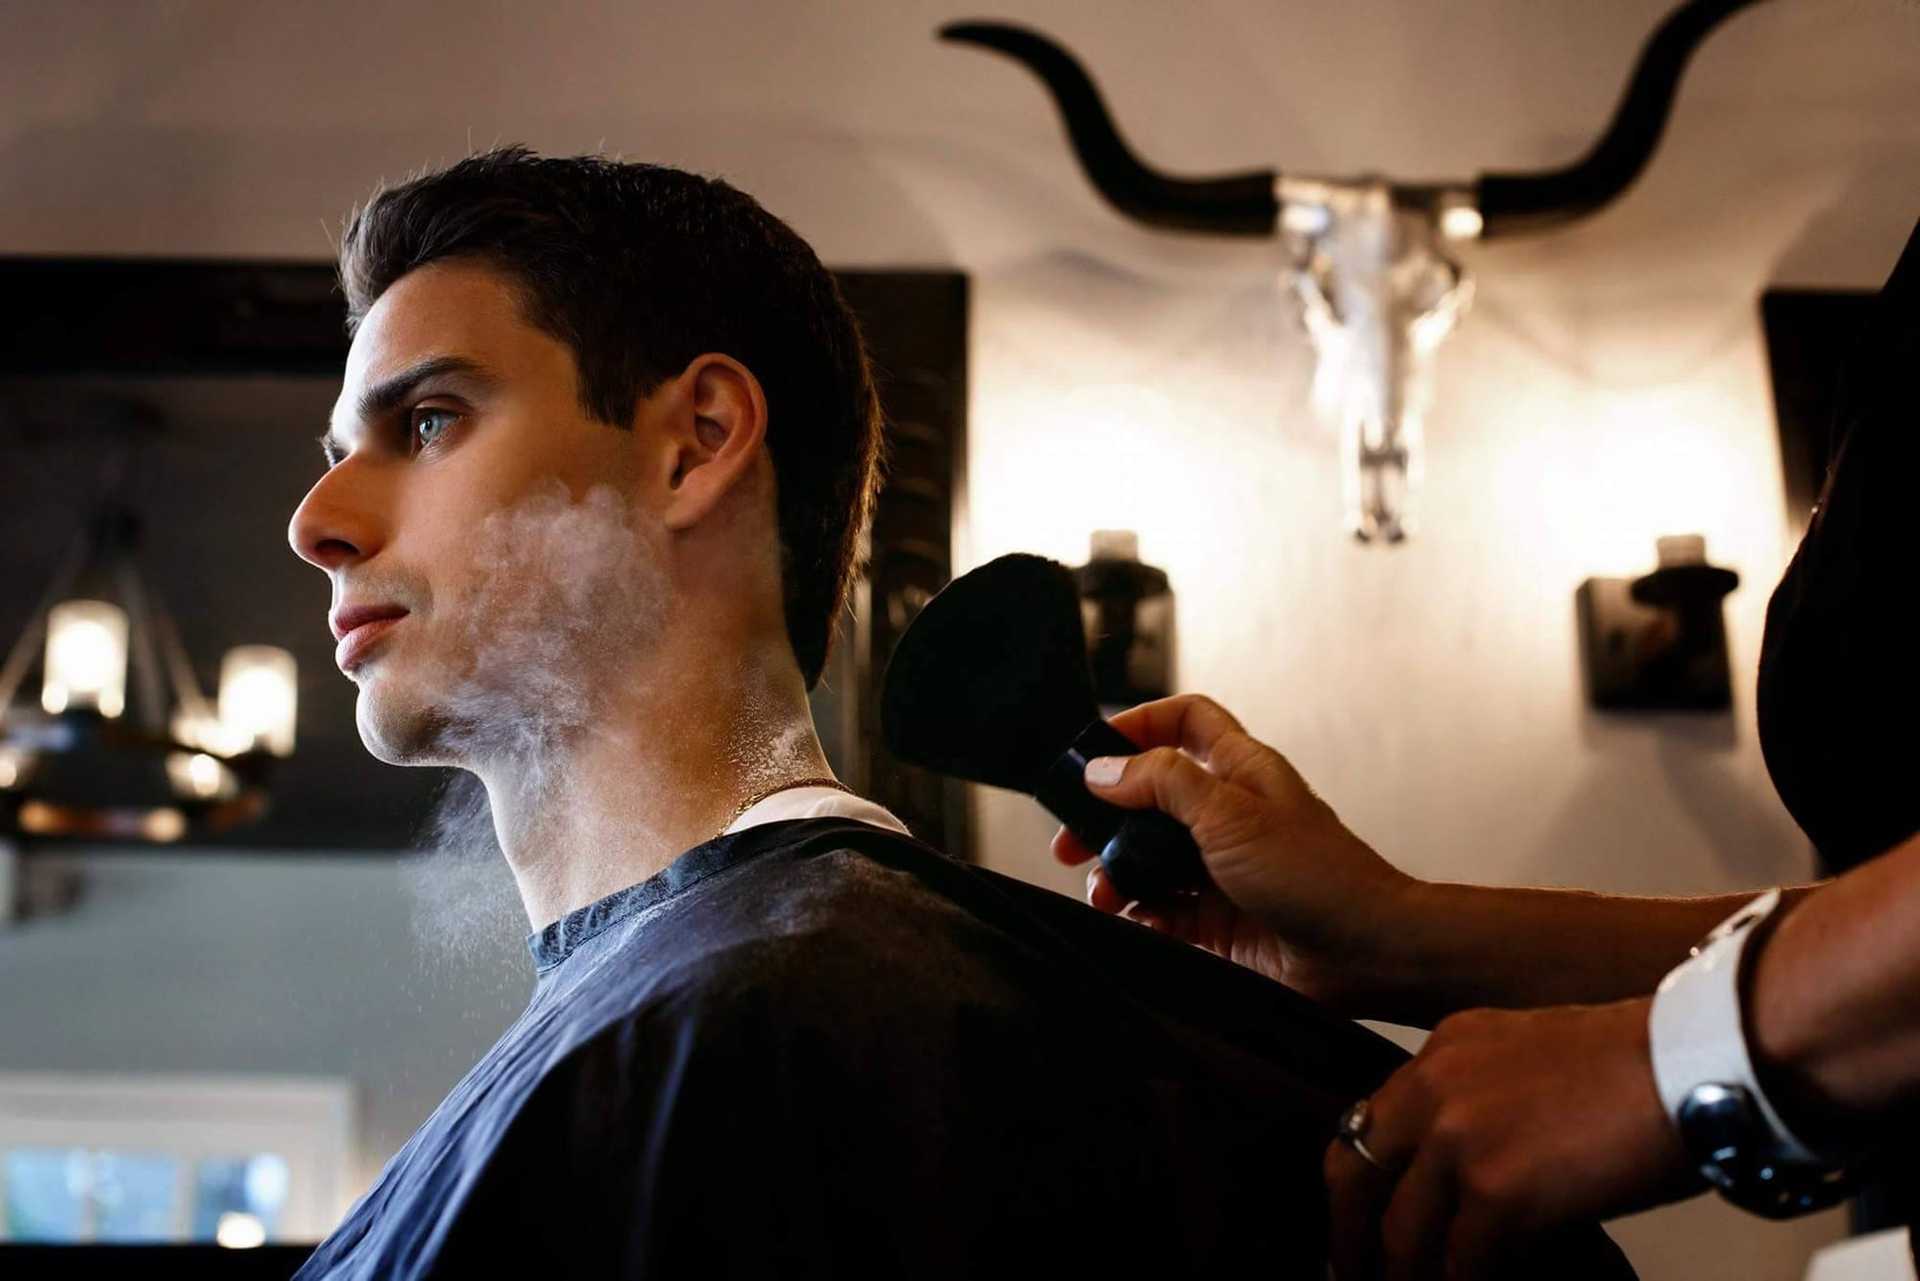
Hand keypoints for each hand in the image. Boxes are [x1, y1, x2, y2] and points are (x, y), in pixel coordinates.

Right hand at [1051, 693, 1414, 1012]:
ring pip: (1148, 861)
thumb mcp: (1230, 813)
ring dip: (1116, 874)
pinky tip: (1136, 924)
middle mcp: (1227, 817)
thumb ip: (1162, 783)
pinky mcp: (1217, 923)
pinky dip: (1140, 917)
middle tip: (1070, 841)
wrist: (1364, 955)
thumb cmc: (1318, 876)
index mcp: (1240, 772)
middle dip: (1105, 817)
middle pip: (1150, 799)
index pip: (1185, 722)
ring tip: (1104, 894)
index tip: (1096, 747)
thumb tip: (1104, 770)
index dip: (1142, 723)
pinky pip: (1161, 913)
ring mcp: (1221, 871)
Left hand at [1324, 998, 1698, 1279]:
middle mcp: (1436, 1087)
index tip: (1357, 1219)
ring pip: (1403, 1233)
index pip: (1370, 1122)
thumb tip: (1472, 1174)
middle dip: (1350, 1236)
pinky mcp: (1498, 1192)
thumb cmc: (1646, 1063)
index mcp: (1444, 1051)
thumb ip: (1487, 1103)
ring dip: (1404, 1276)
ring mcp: (1461, 1139)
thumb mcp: (1534, 1058)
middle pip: (1355, 1174)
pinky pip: (1460, 1264)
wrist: (1699, 1060)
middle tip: (1354, 1274)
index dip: (1359, 1183)